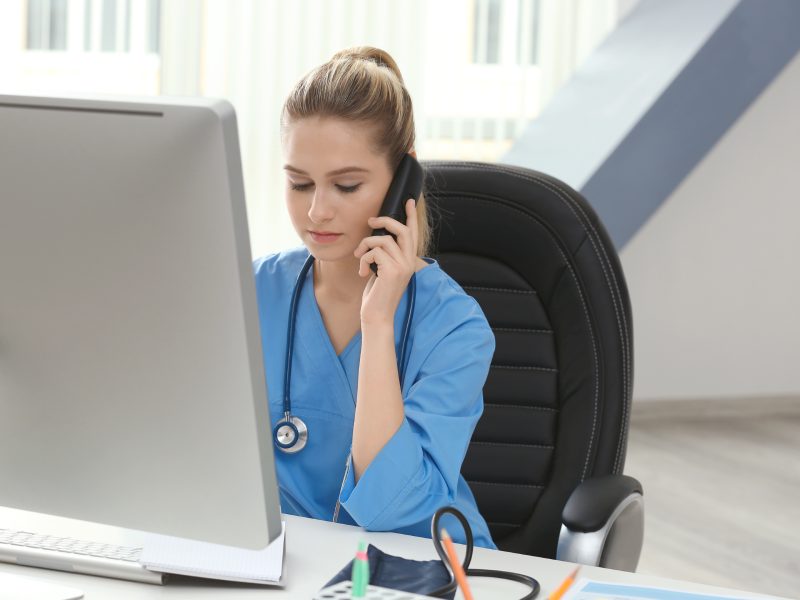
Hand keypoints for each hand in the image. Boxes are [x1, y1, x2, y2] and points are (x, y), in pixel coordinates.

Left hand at [353, 199, 417, 326]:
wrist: (376, 316)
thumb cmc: (376, 295)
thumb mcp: (382, 270)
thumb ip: (385, 255)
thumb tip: (378, 236)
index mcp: (408, 261)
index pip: (413, 234)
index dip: (411, 217)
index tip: (409, 201)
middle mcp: (409, 263)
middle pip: (402, 230)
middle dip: (385, 221)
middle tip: (371, 221)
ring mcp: (402, 267)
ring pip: (383, 240)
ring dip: (365, 246)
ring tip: (359, 257)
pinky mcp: (392, 271)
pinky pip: (374, 252)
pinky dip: (363, 259)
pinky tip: (362, 272)